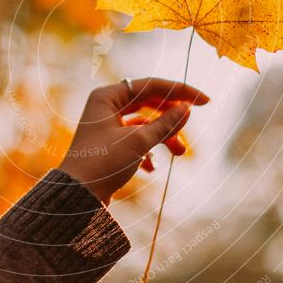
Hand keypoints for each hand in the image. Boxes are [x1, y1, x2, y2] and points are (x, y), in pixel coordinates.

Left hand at [58, 77, 208, 203]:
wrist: (77, 197)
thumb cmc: (103, 163)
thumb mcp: (138, 141)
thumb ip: (165, 123)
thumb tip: (187, 109)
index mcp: (108, 96)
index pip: (151, 85)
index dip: (180, 92)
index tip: (204, 101)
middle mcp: (106, 107)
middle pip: (149, 103)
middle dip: (171, 119)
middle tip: (190, 128)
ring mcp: (107, 127)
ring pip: (145, 124)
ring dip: (164, 137)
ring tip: (179, 153)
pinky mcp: (109, 146)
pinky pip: (136, 141)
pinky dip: (148, 151)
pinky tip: (152, 167)